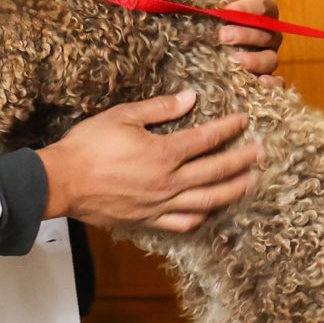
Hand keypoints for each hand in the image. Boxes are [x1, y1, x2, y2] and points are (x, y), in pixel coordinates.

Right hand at [39, 89, 261, 232]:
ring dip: (231, 191)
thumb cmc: (88, 147)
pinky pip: (182, 224)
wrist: (62, 182)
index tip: (243, 121)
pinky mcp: (147, 220)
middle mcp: (168, 182)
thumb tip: (190, 98)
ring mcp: (160, 205)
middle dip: (241, 161)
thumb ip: (160, 109)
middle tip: (261, 153)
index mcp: (164, 153)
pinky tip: (210, 212)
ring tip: (250, 184)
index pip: (206, 139)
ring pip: (206, 201)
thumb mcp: (123, 116)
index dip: (228, 129)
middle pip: (215, 172)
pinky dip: (200, 218)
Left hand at [215, 0, 282, 84]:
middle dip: (245, 35)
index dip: (246, 8)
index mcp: (263, 11)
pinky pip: (276, 82)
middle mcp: (270, 34)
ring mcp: (269, 56)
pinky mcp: (265, 77)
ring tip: (235, 60)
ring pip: (271, 59)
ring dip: (255, 60)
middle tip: (222, 36)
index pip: (263, 6)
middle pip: (267, 33)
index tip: (226, 10)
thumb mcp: (216, 1)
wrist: (212, 39)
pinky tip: (260, 84)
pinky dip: (272, 84)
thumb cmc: (217, 16)